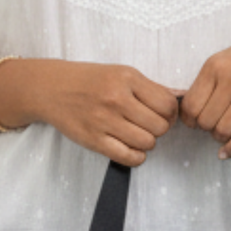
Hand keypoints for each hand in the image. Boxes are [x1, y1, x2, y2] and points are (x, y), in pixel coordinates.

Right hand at [0, 59, 179, 164]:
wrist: (52, 88)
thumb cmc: (89, 81)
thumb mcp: (120, 73)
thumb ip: (149, 87)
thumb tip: (178, 99)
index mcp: (127, 78)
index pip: (167, 104)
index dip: (170, 113)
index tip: (162, 115)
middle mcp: (116, 98)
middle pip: (160, 126)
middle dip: (159, 129)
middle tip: (148, 126)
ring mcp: (104, 121)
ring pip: (147, 143)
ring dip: (146, 143)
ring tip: (136, 135)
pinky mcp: (94, 140)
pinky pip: (129, 157)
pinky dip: (136, 156)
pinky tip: (129, 147)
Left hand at [179, 25, 230, 159]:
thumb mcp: (225, 59)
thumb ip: (207, 83)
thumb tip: (189, 112)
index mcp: (215, 66)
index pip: (191, 106)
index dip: (189, 120)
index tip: (194, 122)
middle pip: (205, 121)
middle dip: (206, 128)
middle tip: (213, 124)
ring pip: (223, 130)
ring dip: (220, 137)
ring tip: (225, 130)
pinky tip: (227, 152)